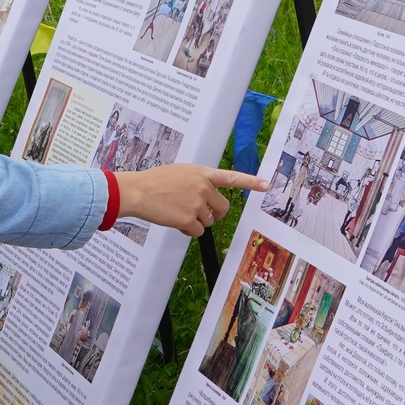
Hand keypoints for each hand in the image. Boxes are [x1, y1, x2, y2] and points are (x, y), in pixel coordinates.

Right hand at [116, 163, 265, 236]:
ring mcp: (197, 204)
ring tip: (177, 211)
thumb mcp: (180, 173)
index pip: (231, 178)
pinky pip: (197, 232)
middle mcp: (203, 187)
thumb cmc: (154, 182)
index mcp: (202, 173)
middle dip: (214, 214)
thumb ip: (197, 182)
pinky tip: (174, 220)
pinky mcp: (188, 219)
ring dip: (197, 222)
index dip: (251, 182)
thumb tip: (206, 199)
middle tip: (200, 213)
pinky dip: (187, 230)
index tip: (266, 185)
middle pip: (223, 208)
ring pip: (208, 221)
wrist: (137, 191)